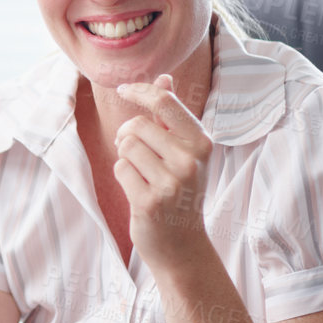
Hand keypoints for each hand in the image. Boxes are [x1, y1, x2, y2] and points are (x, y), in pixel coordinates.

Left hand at [113, 74, 214, 270]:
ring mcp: (171, 182)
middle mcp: (191, 160)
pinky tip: (138, 191)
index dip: (139, 91)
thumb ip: (171, 116)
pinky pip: (120, 169)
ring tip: (141, 174)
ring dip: (126, 157)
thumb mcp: (184, 152)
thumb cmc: (180, 191)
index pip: (164, 102)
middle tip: (136, 153)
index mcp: (201, 142)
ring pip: (126, 146)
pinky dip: (123, 177)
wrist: (182, 244)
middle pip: (137, 125)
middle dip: (128, 135)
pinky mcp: (150, 201)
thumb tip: (163, 78)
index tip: (123, 89)